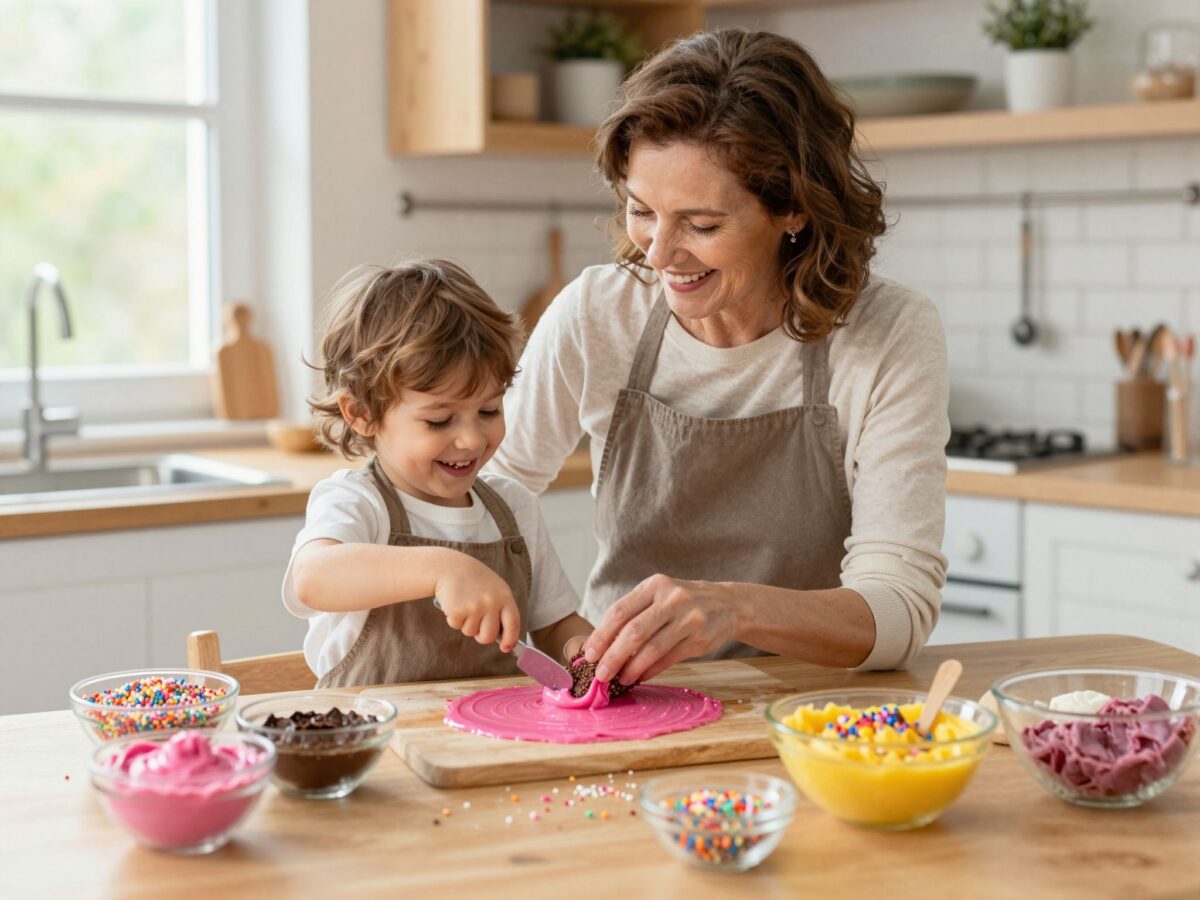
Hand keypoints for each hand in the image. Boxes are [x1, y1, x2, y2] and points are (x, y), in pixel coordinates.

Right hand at [433, 555, 520, 651]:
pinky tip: (454, 602)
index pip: (513, 624)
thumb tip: (504, 639)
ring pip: (471, 632)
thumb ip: (500, 609)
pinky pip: (456, 626)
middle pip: (489, 636)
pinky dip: (453, 618)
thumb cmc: (473, 580)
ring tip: (464, 603)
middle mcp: (492, 602)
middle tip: (475, 622)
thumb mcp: (493, 589)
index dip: (510, 639)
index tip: (505, 647)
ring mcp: (475, 606)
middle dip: (481, 635)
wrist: (450, 566)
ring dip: (465, 623)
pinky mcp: (458, 610)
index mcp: (504, 596)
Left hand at [582, 575, 739, 684]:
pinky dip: (650, 670)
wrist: (727, 604)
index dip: (601, 634)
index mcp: (654, 585)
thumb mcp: (659, 596)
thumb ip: (634, 615)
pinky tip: (640, 676)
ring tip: (619, 678)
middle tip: (600, 674)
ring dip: (631, 668)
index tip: (589, 654)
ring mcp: (688, 619)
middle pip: (634, 632)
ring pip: (652, 649)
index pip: (620, 611)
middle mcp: (671, 599)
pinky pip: (668, 659)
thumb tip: (602, 646)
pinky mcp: (700, 639)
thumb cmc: (681, 602)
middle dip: (613, 656)